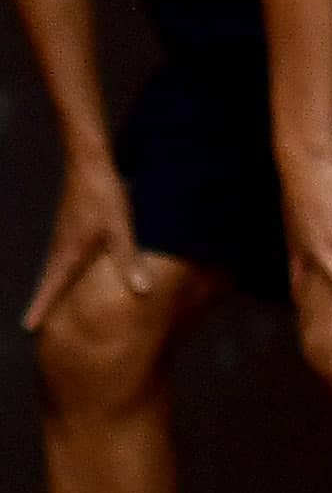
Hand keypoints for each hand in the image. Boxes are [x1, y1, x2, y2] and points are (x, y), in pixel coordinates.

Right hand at [23, 155, 147, 331]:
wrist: (89, 163)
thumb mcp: (120, 229)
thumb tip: (141, 291)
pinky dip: (64, 273)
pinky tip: (74, 274)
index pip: (50, 289)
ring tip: (54, 306)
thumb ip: (128, 260)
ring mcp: (63, 238)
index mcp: (69, 254)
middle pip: (49, 283)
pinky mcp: (70, 228)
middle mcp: (60, 249)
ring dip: (54, 289)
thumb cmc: (103, 195)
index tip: (29, 329)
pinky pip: (64, 258)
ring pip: (56, 271)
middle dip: (44, 304)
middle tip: (38, 326)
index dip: (39, 309)